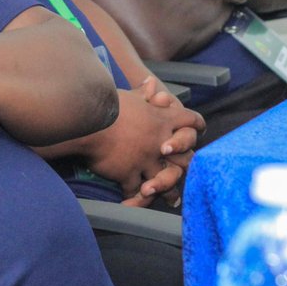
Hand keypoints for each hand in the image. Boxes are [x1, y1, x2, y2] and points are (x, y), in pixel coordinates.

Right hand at [85, 78, 204, 207]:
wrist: (87, 119)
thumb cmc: (107, 104)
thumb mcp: (129, 96)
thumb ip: (144, 94)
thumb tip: (152, 83)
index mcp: (161, 119)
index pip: (190, 120)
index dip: (196, 124)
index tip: (199, 129)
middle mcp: (159, 141)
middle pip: (185, 157)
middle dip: (187, 166)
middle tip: (187, 174)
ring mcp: (145, 159)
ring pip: (164, 180)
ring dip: (166, 190)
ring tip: (170, 199)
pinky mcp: (128, 173)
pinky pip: (135, 190)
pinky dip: (135, 198)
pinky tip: (133, 202)